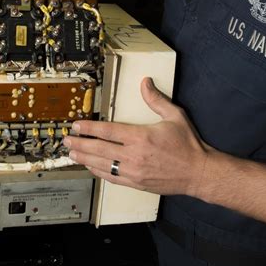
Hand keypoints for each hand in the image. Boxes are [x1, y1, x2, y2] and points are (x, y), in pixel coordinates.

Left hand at [63, 77, 213, 197]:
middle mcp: (134, 156)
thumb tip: (145, 82)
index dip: (89, 128)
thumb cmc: (187, 144)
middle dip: (80, 144)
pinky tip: (90, 167)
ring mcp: (134, 172)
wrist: (198, 173)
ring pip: (102, 165)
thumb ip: (156, 99)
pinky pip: (111, 178)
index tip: (76, 126)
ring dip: (84, 159)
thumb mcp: (174, 116)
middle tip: (66, 140)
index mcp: (141, 137)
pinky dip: (98, 172)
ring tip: (71, 153)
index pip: (108, 131)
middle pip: (99, 149)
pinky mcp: (136, 183)